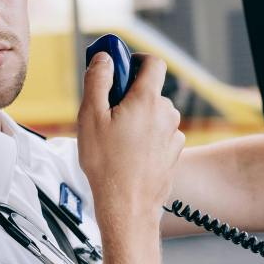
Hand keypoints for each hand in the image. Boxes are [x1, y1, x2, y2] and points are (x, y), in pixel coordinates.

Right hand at [77, 52, 184, 234]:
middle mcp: (166, 114)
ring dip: (135, 117)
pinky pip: (158, 133)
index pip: (152, 62)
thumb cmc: (106, 164)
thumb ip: (98, 81)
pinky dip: (144, 136)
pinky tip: (127, 153)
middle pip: (148, 90)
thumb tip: (104, 58)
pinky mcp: (173, 152)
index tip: (117, 66)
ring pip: (152, 113)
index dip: (134, 59)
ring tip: (113, 138)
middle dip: (127, 95)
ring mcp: (172, 134)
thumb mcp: (90, 116)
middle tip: (104, 112)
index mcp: (147, 100)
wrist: (127, 205)